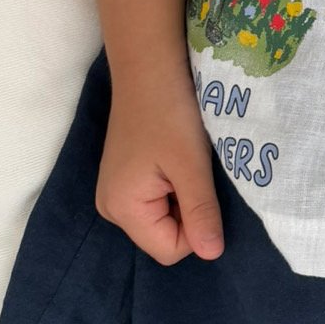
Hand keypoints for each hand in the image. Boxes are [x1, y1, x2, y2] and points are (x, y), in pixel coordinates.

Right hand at [95, 81, 224, 264]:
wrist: (150, 68)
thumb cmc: (171, 112)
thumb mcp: (192, 165)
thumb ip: (201, 212)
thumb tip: (212, 255)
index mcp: (122, 209)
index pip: (170, 250)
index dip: (196, 228)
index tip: (202, 187)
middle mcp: (111, 208)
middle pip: (164, 237)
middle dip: (188, 212)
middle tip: (193, 171)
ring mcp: (115, 193)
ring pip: (164, 218)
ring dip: (183, 197)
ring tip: (184, 162)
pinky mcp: (125, 178)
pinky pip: (157, 200)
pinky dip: (174, 186)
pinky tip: (176, 158)